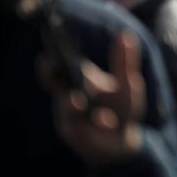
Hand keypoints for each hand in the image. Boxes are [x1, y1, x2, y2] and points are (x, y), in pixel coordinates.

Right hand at [41, 31, 145, 164]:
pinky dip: (97, 129)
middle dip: (53, 79)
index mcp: (78, 85)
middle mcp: (69, 102)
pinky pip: (86, 135)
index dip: (50, 63)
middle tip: (53, 66)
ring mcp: (72, 122)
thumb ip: (125, 61)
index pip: (56, 71)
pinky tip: (108, 124)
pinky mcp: (82, 142)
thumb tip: (125, 33)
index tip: (50, 52)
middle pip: (55, 88)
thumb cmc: (120, 109)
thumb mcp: (126, 83)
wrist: (124, 143)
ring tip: (77, 100)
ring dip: (71, 106)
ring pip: (66, 113)